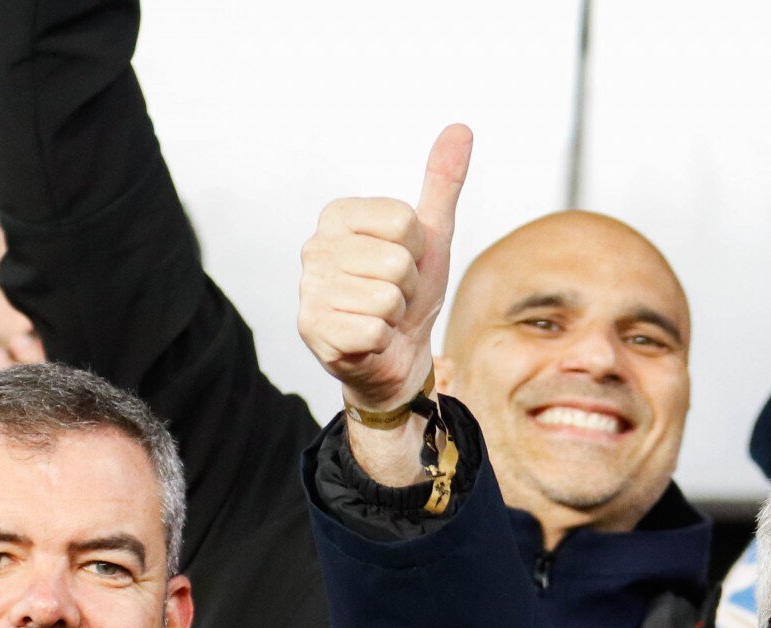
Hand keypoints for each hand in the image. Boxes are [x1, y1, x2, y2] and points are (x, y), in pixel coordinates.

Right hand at [299, 125, 473, 414]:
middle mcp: (315, 246)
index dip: (418, 250)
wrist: (398, 355)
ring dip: (394, 315)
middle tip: (394, 296)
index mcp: (338, 215)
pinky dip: (380, 340)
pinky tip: (367, 338)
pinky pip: (373, 329)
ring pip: (386, 296)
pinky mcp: (312, 328)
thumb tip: (460, 128)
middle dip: (407, 286)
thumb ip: (442, 183)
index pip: (404, 221)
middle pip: (397, 261)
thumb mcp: (432, 236)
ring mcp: (310, 288)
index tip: (405, 263)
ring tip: (381, 316)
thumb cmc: (410, 294)